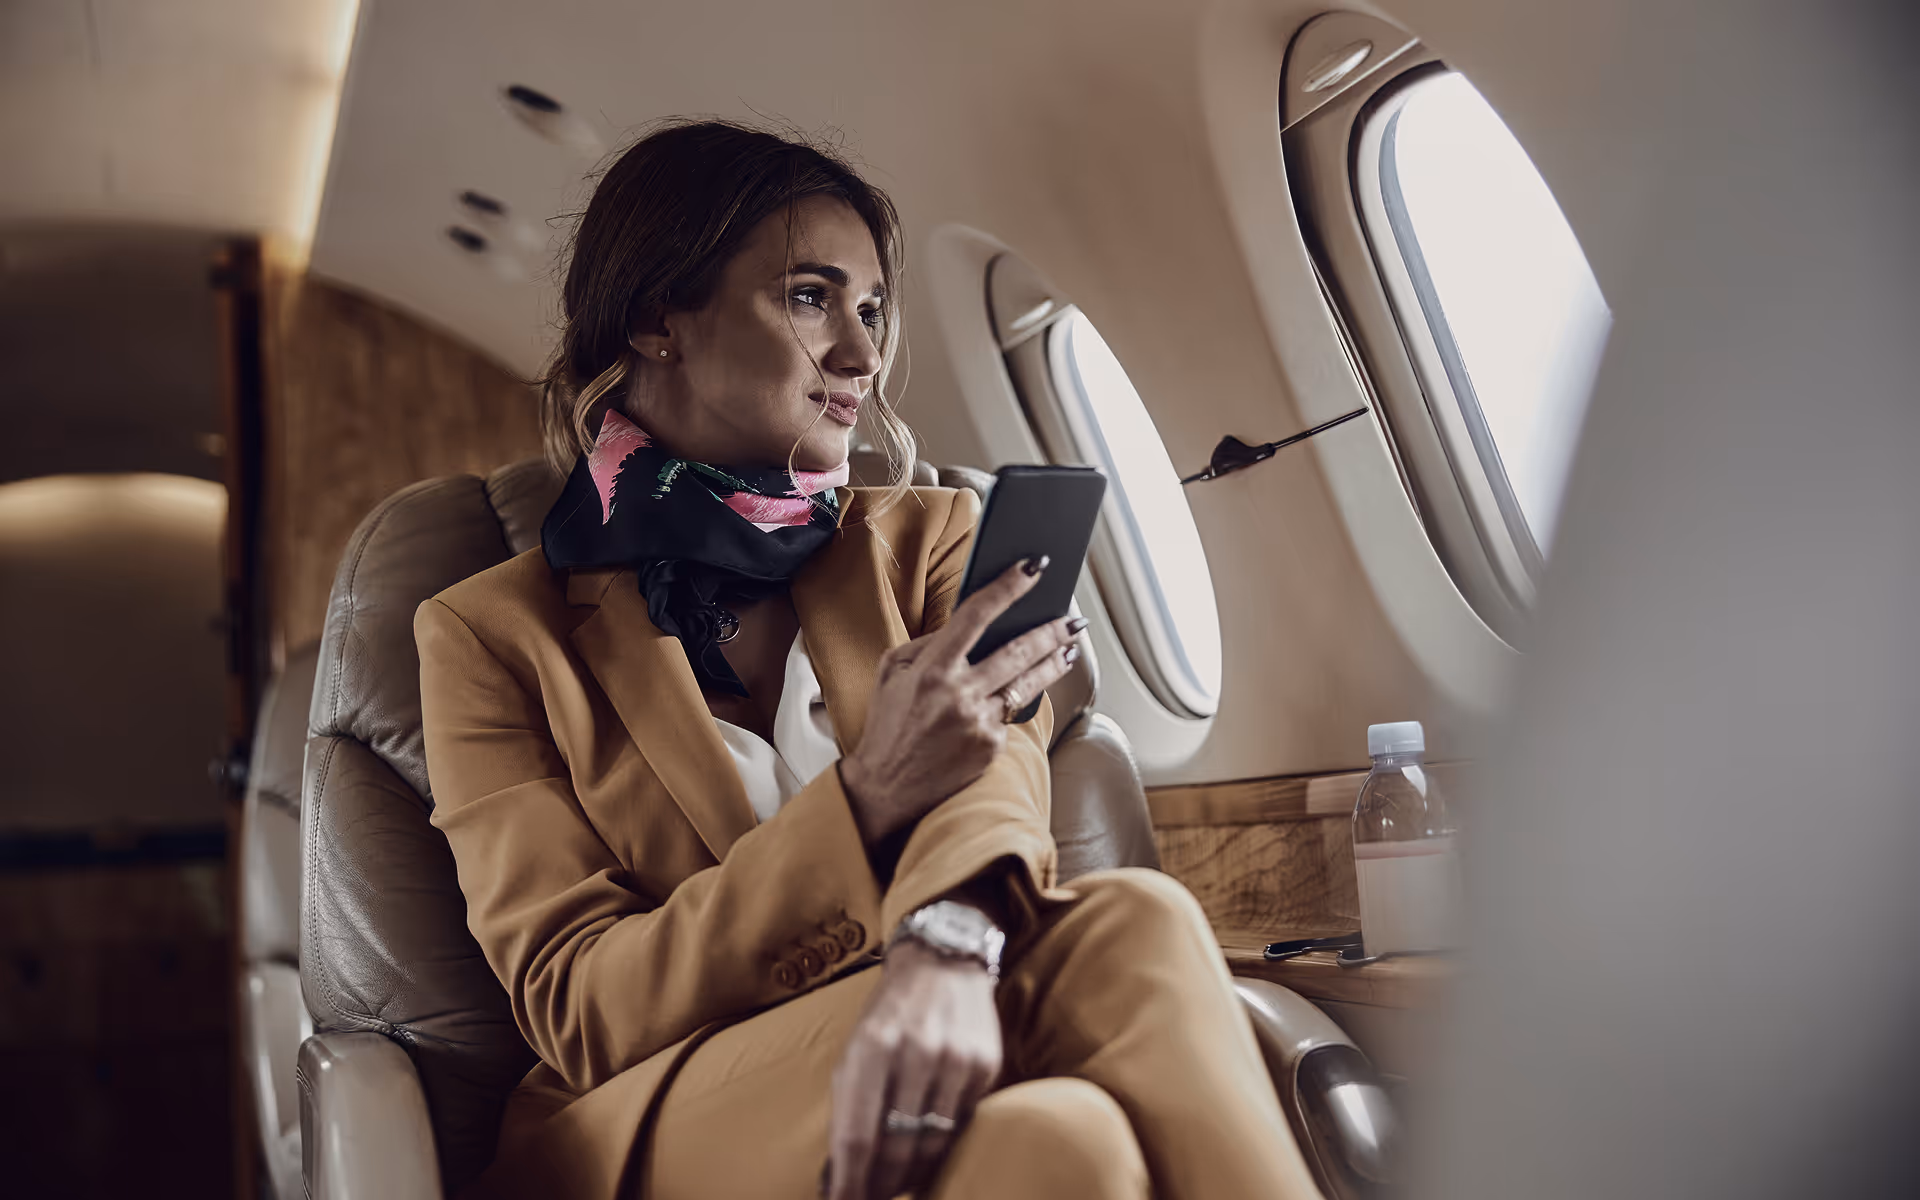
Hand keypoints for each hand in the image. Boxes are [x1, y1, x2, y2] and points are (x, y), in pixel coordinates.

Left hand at [825, 939, 1000, 1199]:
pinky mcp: (985, 1064)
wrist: (943, 963)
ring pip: (934, 1143)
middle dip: (881, 1184)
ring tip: (898, 1184)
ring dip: (913, 1173)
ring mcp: (956, 1058)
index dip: (850, 1181)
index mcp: (872, 1047)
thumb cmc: (890, 1014)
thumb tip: (837, 1174)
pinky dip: (943, 1146)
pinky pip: (962, 1124)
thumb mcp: (856, 1049)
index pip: (857, 1135)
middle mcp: (916, 1051)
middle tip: (871, 1198)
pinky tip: (929, 1151)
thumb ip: (848, 1106)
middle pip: (897, 1147)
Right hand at [839, 559, 1084, 844]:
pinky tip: (1023, 692)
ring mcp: (979, 722)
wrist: (885, 788)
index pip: (977, 615)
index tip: (1032, 568)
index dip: (1008, 587)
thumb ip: (928, 644)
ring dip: (1054, 663)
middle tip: (1072, 617)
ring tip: (1070, 648)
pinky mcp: (991, 747)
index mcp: (932, 669)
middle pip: (1019, 651)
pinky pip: (1010, 715)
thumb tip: (966, 625)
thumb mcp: (892, 673)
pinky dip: (1015, 701)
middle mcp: (959, 694)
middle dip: (1051, 629)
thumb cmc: (888, 725)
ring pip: (1028, 684)